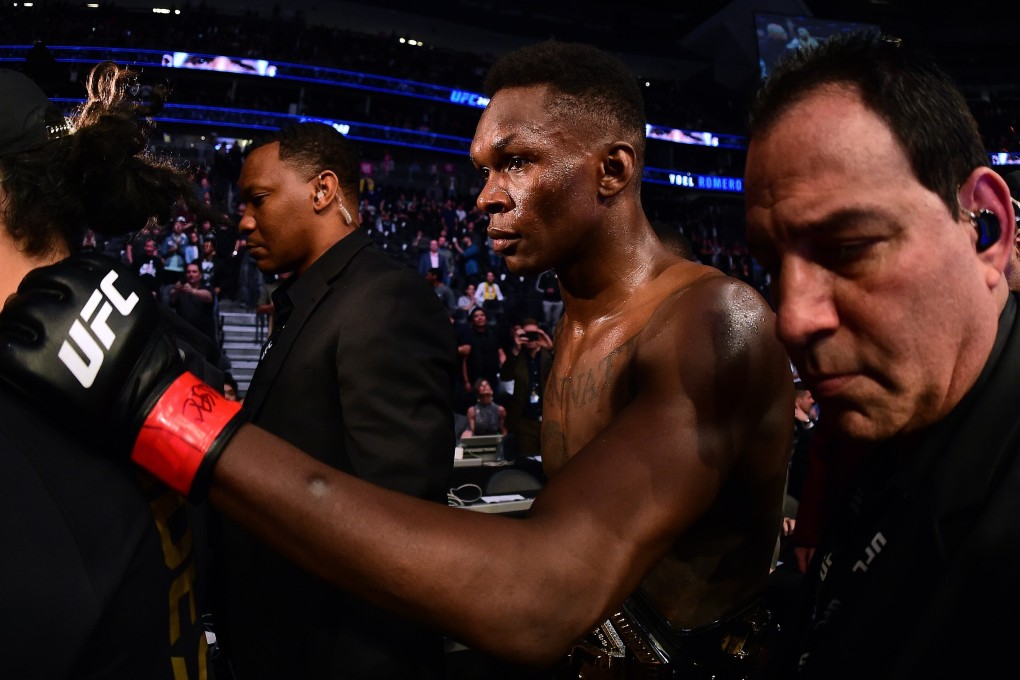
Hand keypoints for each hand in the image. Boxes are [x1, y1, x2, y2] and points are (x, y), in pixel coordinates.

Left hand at [0, 253, 241, 498]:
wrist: (148, 400)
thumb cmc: (146, 356)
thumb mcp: (135, 308)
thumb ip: (104, 292)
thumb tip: (70, 288)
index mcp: (106, 279)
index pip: (65, 268)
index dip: (57, 284)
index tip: (59, 300)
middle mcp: (78, 296)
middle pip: (35, 285)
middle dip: (35, 301)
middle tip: (42, 323)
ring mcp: (54, 326)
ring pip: (15, 311)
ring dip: (19, 323)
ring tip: (32, 340)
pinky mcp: (33, 359)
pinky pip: (5, 345)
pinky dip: (10, 350)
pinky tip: (23, 359)